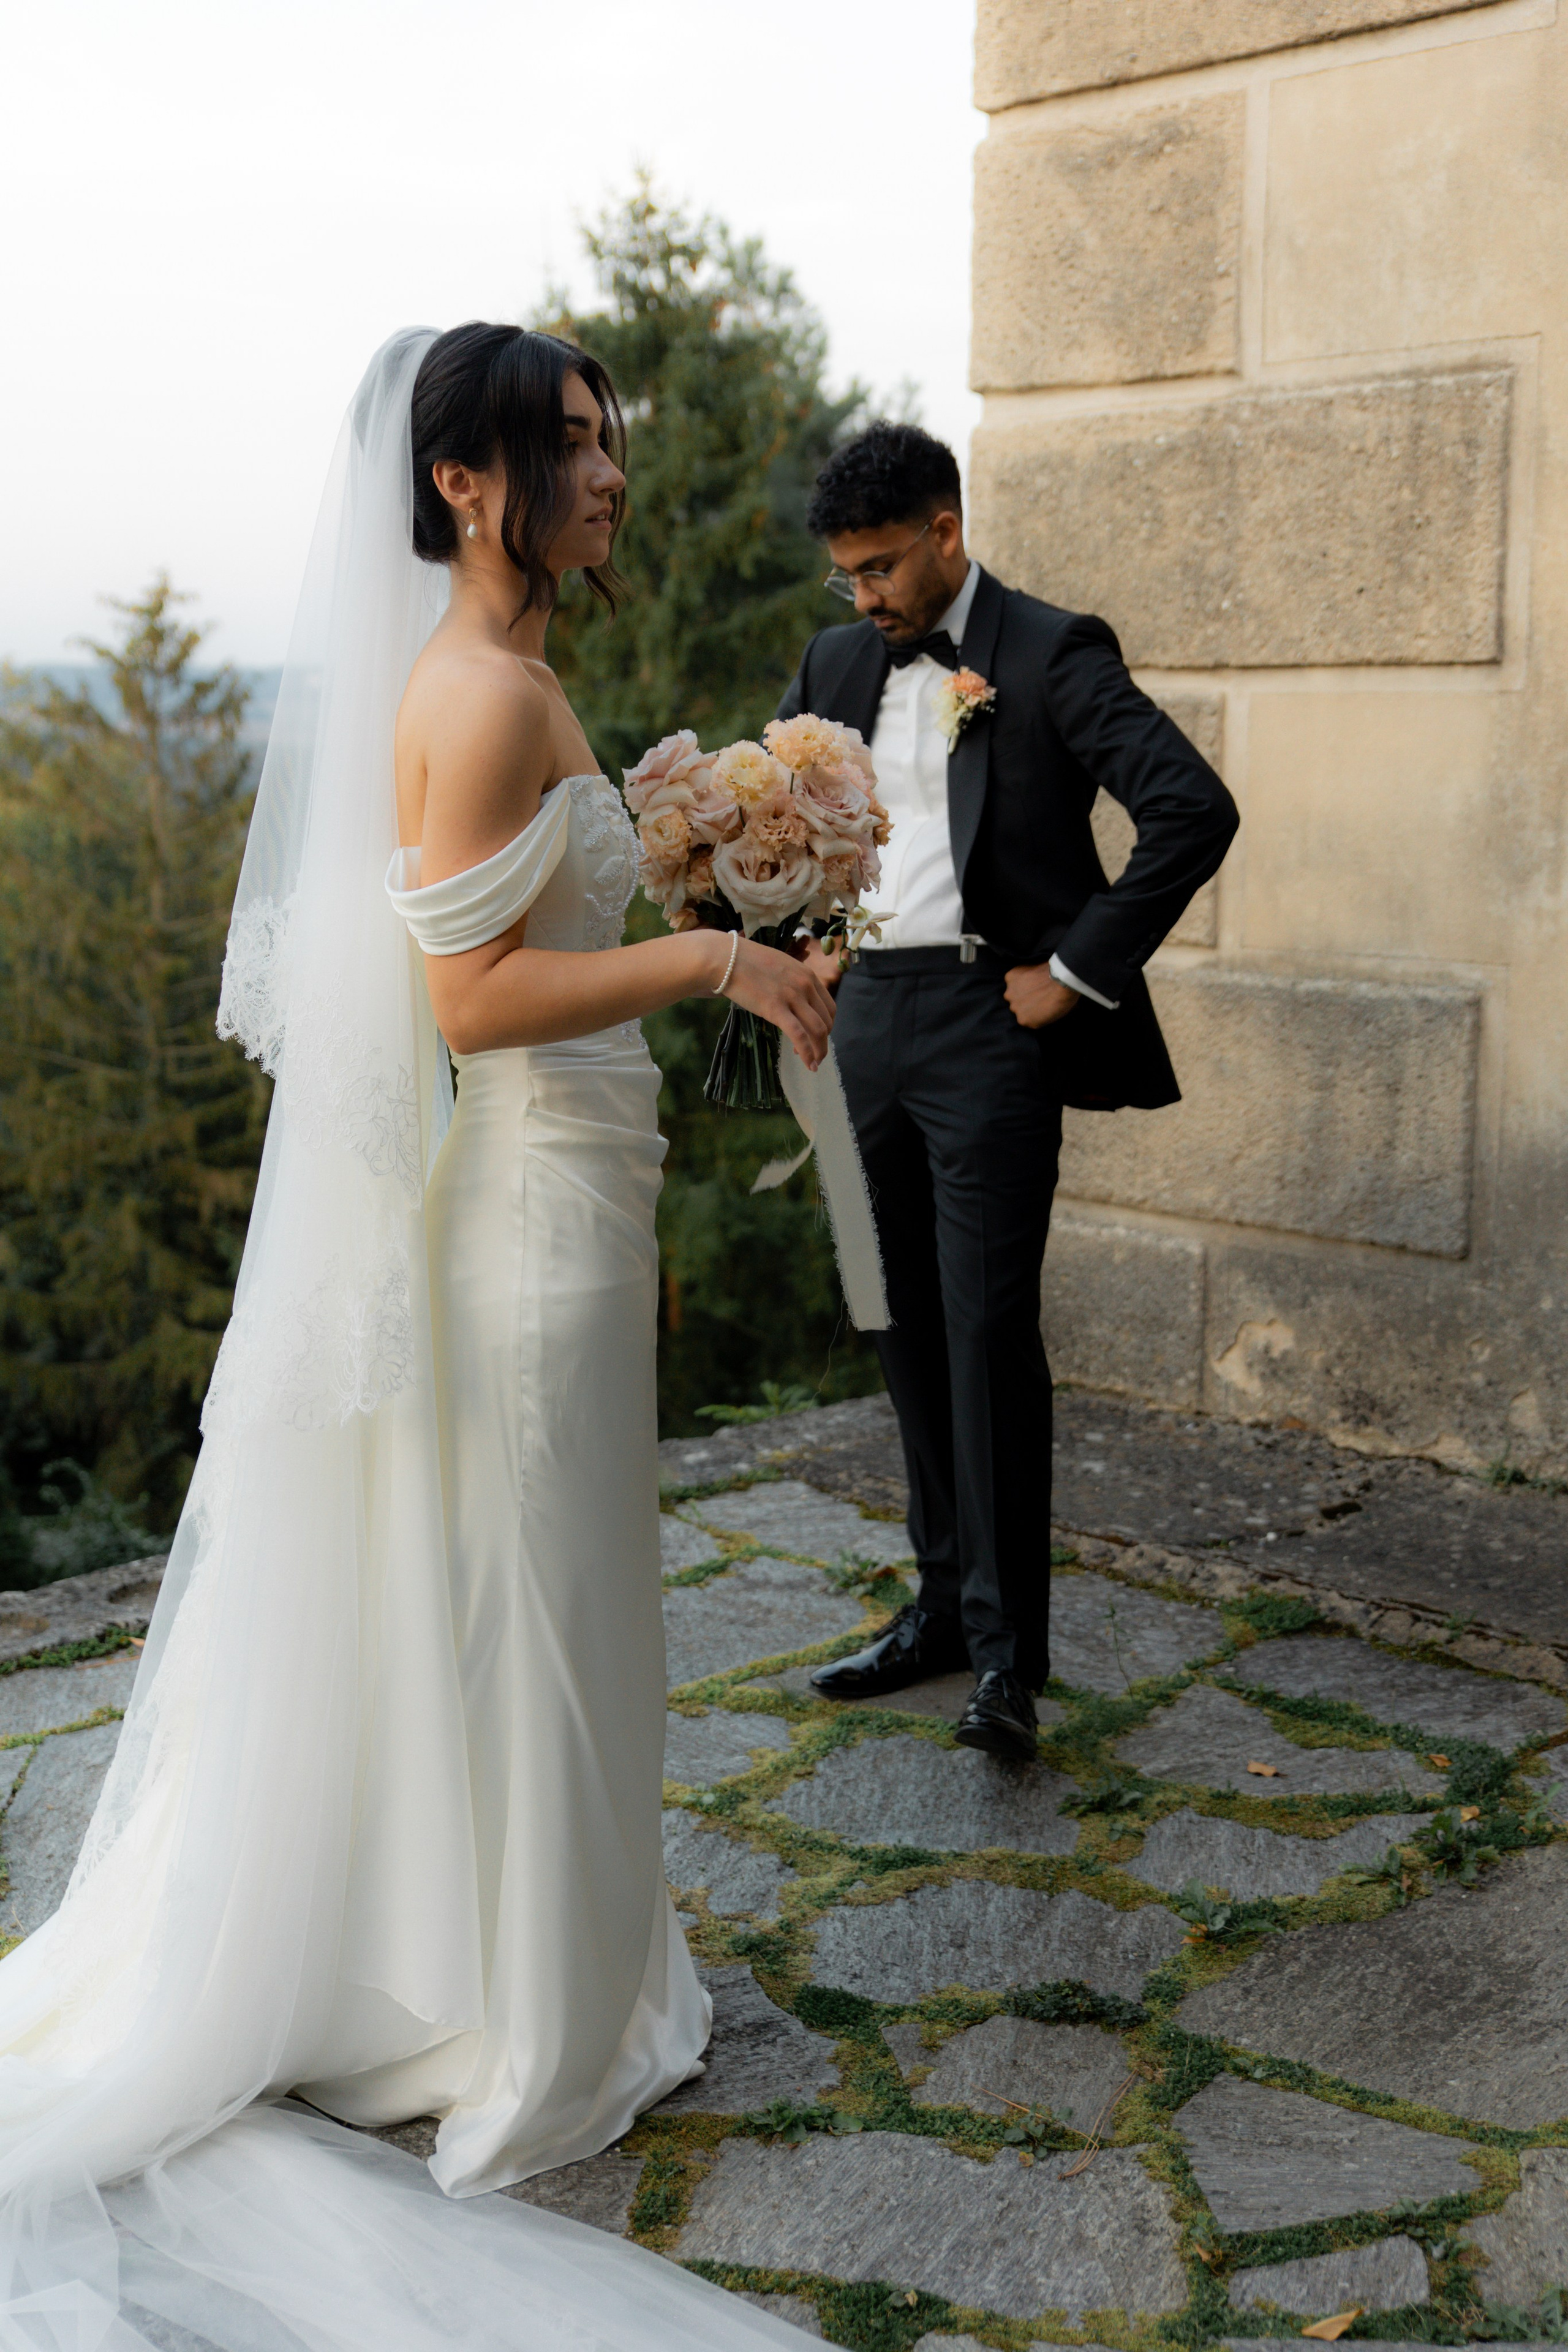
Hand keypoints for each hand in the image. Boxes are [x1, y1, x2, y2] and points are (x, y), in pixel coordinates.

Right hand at [722, 936, 836, 1070]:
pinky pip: (799, 1035)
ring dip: (819, 1051)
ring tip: (813, 1064)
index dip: (826, 1025)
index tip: (815, 1036)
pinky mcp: (775, 1008)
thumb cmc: (746, 961)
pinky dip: (807, 1053)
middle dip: (822, 1041)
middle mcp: (805, 985)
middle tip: (813, 1053)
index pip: (829, 1007)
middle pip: (826, 1021)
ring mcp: (792, 996)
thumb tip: (792, 999)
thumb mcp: (779, 966)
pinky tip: (807, 1064)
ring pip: (818, 1030)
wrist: (725, 958)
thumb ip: (791, 981)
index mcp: (807, 974)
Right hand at [1005, 964, 1079, 1029]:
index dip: (1031, 1008)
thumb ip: (1038, 1016)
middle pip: (1016, 1004)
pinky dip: (1018, 975)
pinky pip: (1012, 977)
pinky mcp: (1010, 978)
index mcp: (1024, 1020)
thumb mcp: (1052, 1016)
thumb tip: (1039, 1010)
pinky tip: (1030, 973)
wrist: (1063, 980)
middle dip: (1024, 999)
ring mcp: (1011, 993)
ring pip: (1012, 991)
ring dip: (1019, 988)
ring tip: (1033, 981)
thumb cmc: (1063, 1000)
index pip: (1024, 1015)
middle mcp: (1014, 1009)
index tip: (1039, 1002)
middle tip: (1036, 991)